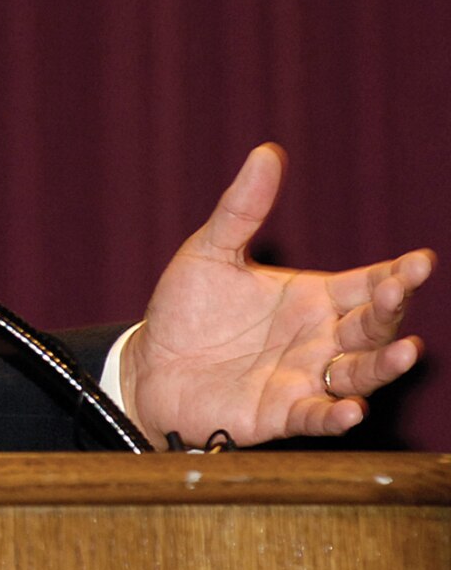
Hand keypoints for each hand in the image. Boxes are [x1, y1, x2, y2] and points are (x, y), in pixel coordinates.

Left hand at [121, 143, 431, 449]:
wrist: (149, 364)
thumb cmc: (186, 310)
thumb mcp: (210, 252)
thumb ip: (242, 209)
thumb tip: (267, 152)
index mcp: (314, 298)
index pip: (368, 284)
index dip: (396, 275)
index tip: (420, 261)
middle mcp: (320, 339)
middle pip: (372, 326)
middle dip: (391, 309)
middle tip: (399, 290)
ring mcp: (305, 378)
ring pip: (359, 374)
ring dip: (384, 365)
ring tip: (406, 351)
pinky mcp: (280, 413)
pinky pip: (316, 416)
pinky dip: (335, 415)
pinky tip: (351, 409)